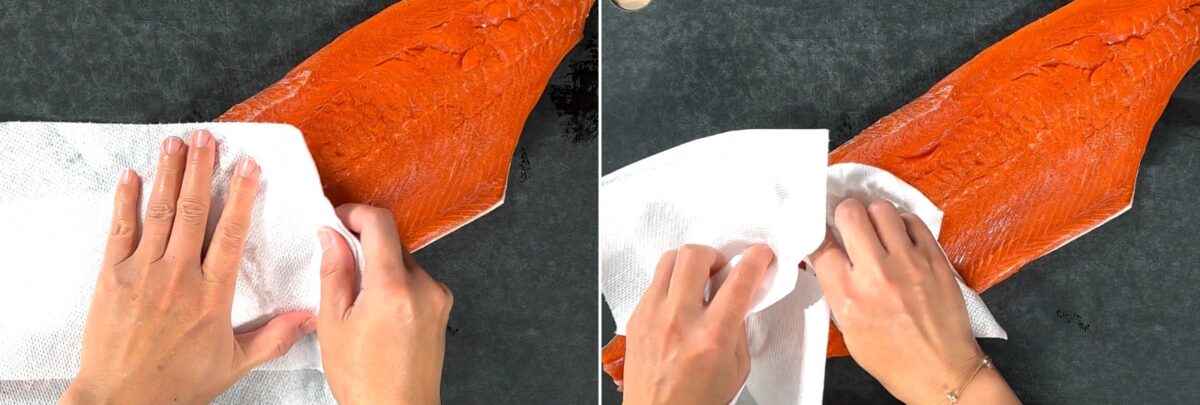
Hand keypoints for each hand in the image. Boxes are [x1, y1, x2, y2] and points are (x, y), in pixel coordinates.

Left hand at [62, 131, 316, 404]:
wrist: (122, 400)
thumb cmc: (176, 385)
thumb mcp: (234, 364)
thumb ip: (273, 337)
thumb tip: (309, 318)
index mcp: (212, 294)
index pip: (231, 233)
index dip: (242, 195)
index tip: (248, 167)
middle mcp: (178, 275)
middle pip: (194, 210)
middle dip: (203, 169)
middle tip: (210, 138)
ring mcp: (142, 272)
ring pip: (160, 211)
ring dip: (170, 173)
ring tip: (177, 143)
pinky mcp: (111, 276)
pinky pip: (120, 229)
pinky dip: (125, 200)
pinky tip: (132, 176)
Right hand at [316, 204, 453, 404]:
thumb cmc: (364, 379)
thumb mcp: (333, 324)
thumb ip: (334, 272)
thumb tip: (331, 234)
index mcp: (394, 287)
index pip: (380, 223)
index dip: (354, 214)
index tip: (337, 221)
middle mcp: (424, 286)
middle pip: (392, 243)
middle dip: (363, 246)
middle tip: (339, 265)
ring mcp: (438, 297)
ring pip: (403, 263)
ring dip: (380, 268)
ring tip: (359, 302)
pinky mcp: (442, 308)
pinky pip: (416, 281)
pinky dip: (395, 285)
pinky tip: (379, 313)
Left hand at [623, 244, 774, 404]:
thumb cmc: (696, 401)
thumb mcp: (735, 367)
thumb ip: (738, 327)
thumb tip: (739, 295)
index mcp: (711, 336)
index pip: (739, 280)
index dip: (756, 259)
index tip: (760, 254)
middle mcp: (679, 321)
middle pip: (696, 255)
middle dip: (715, 255)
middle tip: (722, 271)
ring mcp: (652, 316)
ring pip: (669, 260)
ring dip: (689, 264)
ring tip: (697, 282)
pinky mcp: (636, 318)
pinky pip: (654, 283)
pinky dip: (670, 285)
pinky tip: (678, 304)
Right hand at [810, 198, 1017, 403]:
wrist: (941, 372)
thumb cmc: (891, 357)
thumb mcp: (848, 329)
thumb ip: (837, 290)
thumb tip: (829, 257)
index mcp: (848, 296)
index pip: (821, 244)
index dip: (818, 235)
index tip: (823, 235)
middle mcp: (877, 274)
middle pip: (850, 214)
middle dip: (845, 214)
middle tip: (848, 223)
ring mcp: (909, 263)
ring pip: (882, 210)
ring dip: (874, 215)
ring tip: (876, 229)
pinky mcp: (935, 260)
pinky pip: (913, 221)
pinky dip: (902, 224)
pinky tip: (900, 238)